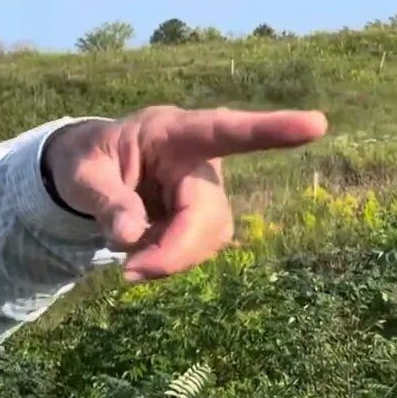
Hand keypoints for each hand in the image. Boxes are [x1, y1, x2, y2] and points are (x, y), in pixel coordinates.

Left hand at [44, 105, 328, 281]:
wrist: (89, 170)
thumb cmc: (86, 160)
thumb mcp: (80, 175)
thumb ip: (105, 201)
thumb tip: (130, 237)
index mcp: (172, 131)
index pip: (223, 130)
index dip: (269, 129)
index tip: (315, 124)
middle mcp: (199, 160)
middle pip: (211, 211)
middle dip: (178, 249)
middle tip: (128, 274)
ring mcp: (206, 190)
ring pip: (211, 235)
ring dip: (172, 257)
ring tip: (127, 259)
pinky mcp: (204, 216)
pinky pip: (199, 247)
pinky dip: (170, 259)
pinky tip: (143, 254)